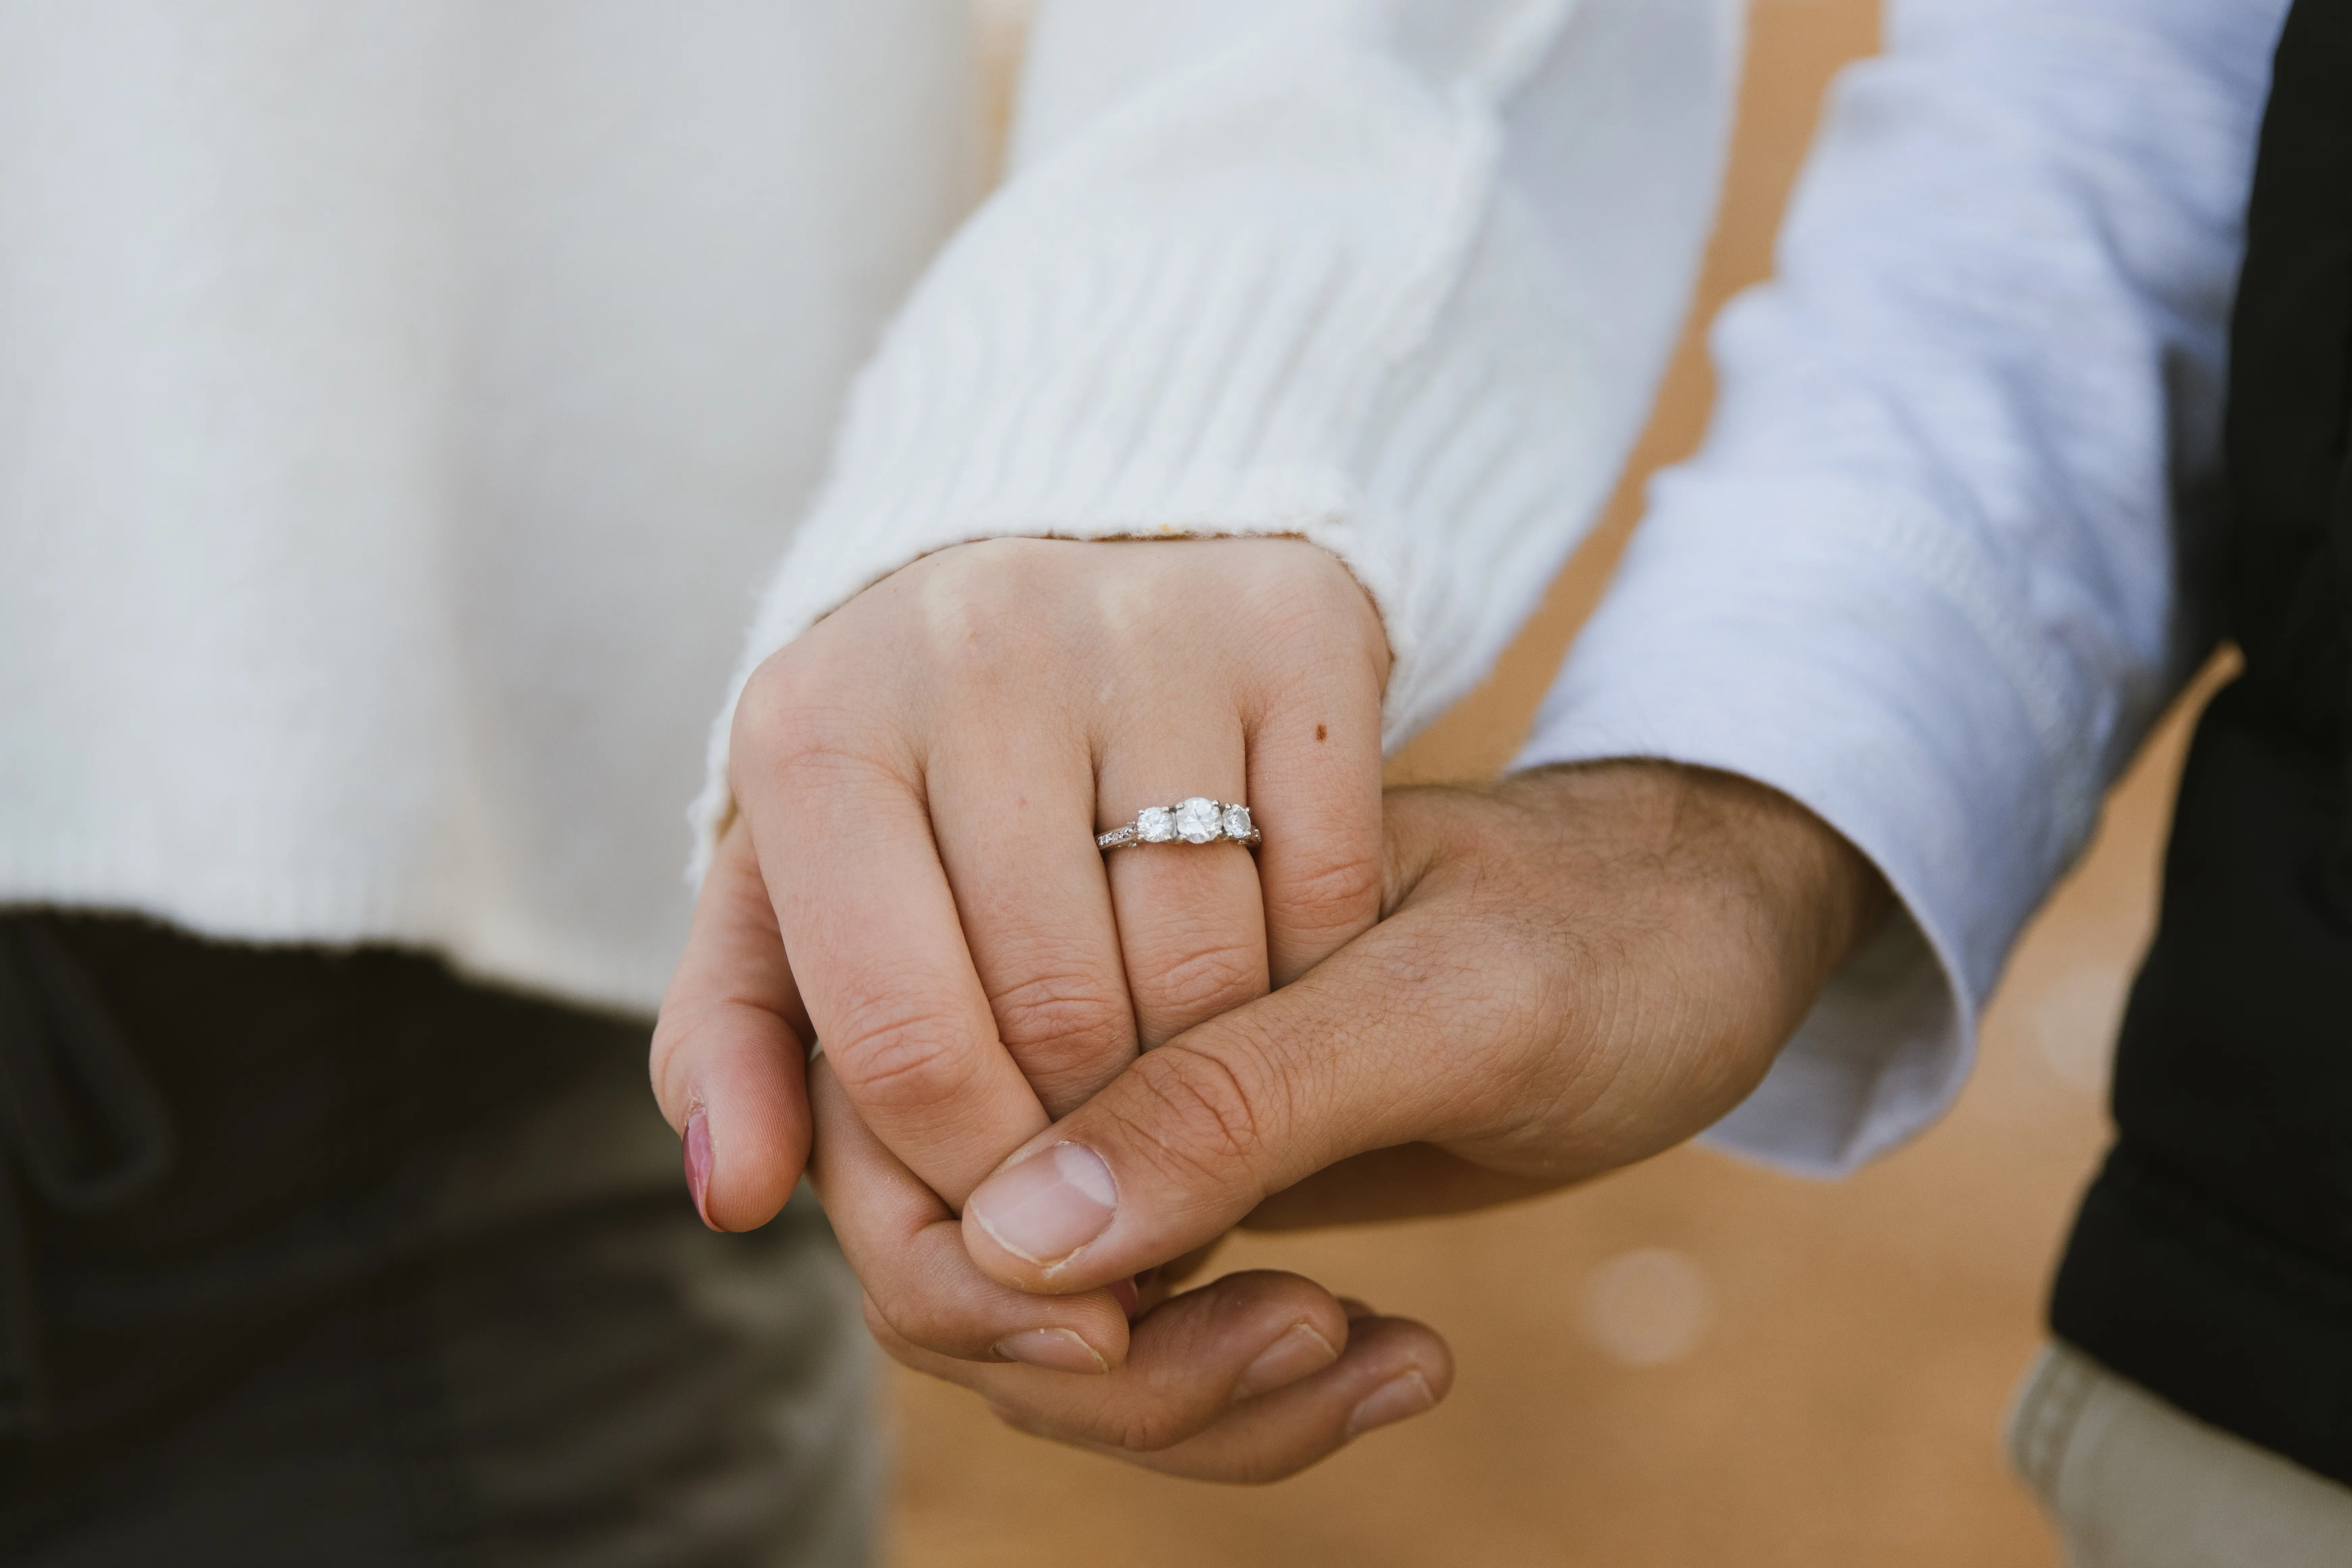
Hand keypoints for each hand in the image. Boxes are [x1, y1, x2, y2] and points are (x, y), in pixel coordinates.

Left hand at [647, 535, 1387, 1306]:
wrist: (1076, 565)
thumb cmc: (918, 771)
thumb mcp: (795, 887)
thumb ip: (737, 1043)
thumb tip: (737, 1194)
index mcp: (815, 727)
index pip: (903, 1045)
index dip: (975, 1178)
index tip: (1014, 1220)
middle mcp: (971, 645)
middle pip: (1062, 1024)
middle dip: (1095, 1142)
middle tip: (1115, 1156)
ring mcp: (1144, 623)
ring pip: (1207, 975)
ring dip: (1208, 1075)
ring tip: (1185, 1071)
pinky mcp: (1296, 624)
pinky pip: (1324, 894)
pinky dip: (1308, 973)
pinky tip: (1271, 970)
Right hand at [802, 760, 1885, 1479]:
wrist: (1706, 933)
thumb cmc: (1612, 928)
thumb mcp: (1453, 1005)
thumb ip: (1238, 1101)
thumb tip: (1016, 1233)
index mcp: (1087, 902)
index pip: (900, 1118)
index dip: (972, 1269)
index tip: (1135, 1323)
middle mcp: (1078, 1015)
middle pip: (949, 1258)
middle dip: (1103, 1367)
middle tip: (1304, 1342)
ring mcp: (1132, 1113)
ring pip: (1043, 1331)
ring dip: (1191, 1399)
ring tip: (1382, 1362)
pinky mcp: (1200, 1189)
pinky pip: (1150, 1346)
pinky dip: (1255, 1396)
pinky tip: (1401, 1360)